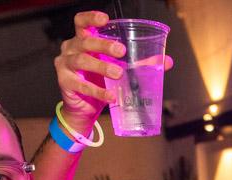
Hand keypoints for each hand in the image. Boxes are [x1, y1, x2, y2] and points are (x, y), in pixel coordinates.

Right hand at [54, 10, 174, 133]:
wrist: (84, 108)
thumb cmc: (100, 82)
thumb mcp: (119, 69)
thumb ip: (140, 63)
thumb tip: (167, 62)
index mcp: (83, 40)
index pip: (81, 22)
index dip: (91, 18)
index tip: (105, 19)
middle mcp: (71, 48)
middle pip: (85, 41)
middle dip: (103, 45)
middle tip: (121, 51)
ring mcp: (65, 64)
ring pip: (82, 61)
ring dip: (101, 66)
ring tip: (118, 73)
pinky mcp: (64, 82)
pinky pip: (81, 85)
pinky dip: (98, 91)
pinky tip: (111, 95)